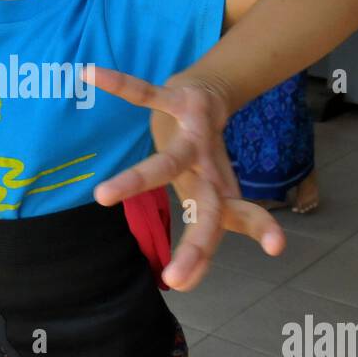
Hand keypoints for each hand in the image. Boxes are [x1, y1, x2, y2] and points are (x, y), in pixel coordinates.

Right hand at [84, 65, 285, 290]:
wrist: (211, 97)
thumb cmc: (204, 158)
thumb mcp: (212, 193)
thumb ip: (207, 233)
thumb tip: (190, 282)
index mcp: (215, 191)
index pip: (232, 223)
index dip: (249, 237)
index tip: (267, 254)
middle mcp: (208, 168)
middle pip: (207, 210)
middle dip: (196, 244)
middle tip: (175, 279)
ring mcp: (193, 135)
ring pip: (167, 163)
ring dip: (135, 179)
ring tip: (101, 196)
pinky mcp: (178, 101)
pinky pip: (146, 93)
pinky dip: (120, 85)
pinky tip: (90, 75)